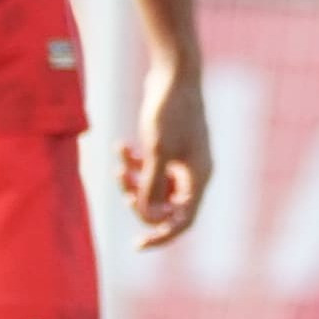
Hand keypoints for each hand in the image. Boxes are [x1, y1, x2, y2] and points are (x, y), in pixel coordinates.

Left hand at [121, 48, 211, 248]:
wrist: (174, 73)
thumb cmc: (169, 111)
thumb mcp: (156, 151)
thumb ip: (151, 186)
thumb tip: (148, 215)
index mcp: (198, 178)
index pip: (183, 221)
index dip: (162, 236)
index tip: (138, 245)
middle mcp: (194, 172)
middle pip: (166, 206)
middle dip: (141, 201)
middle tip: (123, 189)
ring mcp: (182, 160)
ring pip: (155, 187)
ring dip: (134, 181)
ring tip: (119, 165)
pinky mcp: (170, 147)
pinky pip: (151, 168)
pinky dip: (135, 162)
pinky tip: (121, 148)